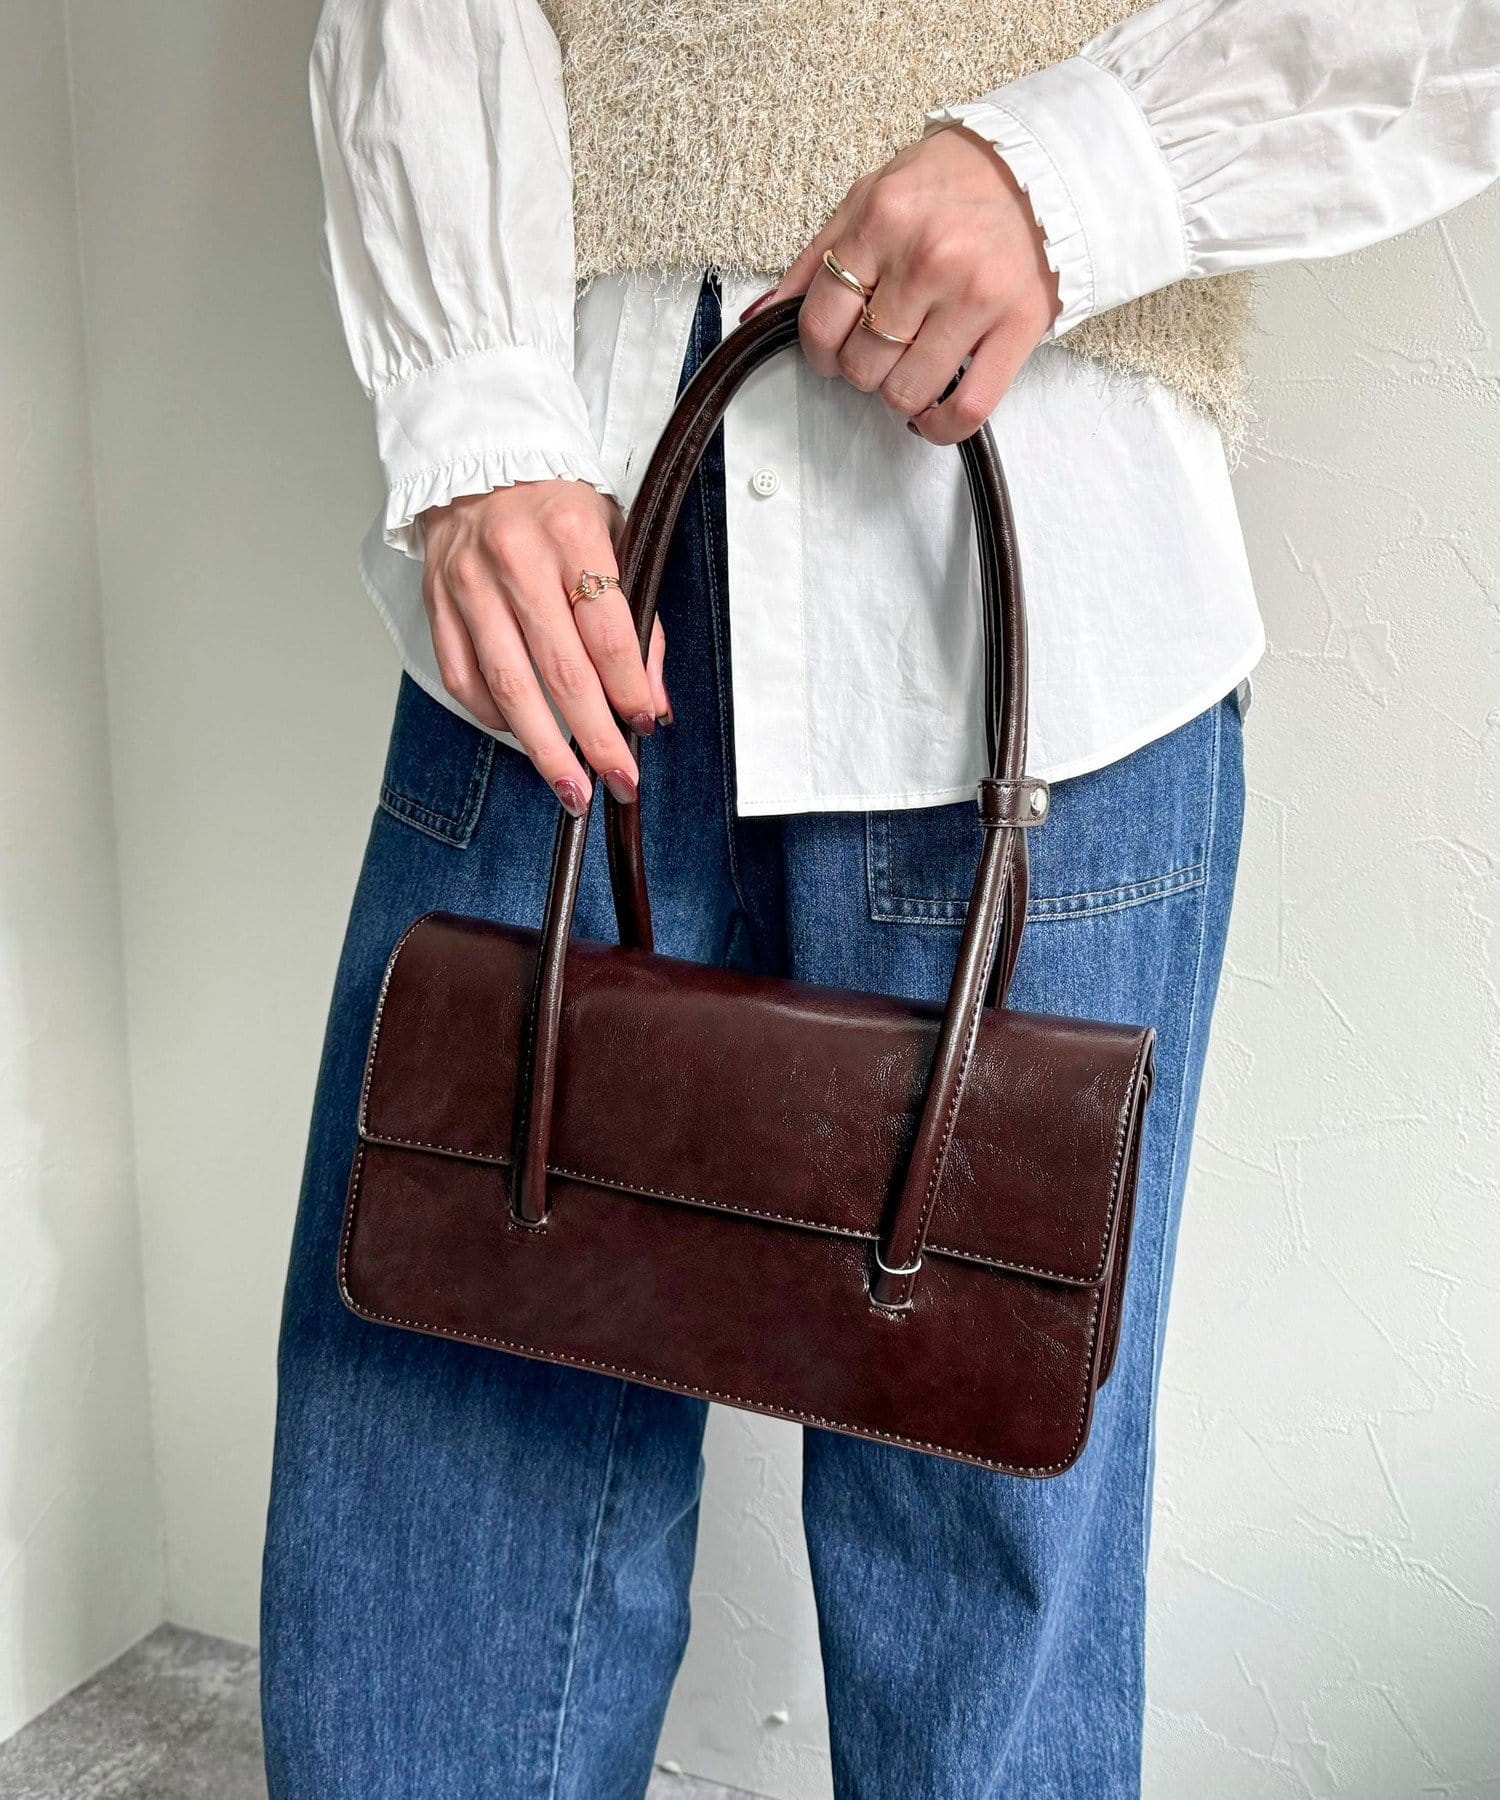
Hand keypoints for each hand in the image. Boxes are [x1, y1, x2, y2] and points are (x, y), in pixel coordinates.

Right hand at [420, 480, 668, 815]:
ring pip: (509, 687)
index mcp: (573, 536)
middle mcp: (517, 561)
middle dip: (595, 738)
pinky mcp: (437, 602)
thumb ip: (637, 619)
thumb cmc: (555, 501)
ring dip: (544, 748)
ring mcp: (470, 585)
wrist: (477, 453)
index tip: (645, 725)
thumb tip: (652, 701)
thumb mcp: (615, 536)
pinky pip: (463, 677)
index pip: (609, 634)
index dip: (629, 690)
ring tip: (570, 788)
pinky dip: (493, 716)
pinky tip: (520, 733)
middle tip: (617, 781)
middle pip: (561, 672)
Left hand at [745, 127, 1059, 443]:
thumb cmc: (951, 185)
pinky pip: (965, 409)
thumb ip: (815, 259)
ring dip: (899, 394)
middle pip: (861, 364)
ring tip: (911, 367)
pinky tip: (932, 413)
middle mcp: (928, 258)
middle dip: (861, 369)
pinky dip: (939, 427)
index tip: (832, 349)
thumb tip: (761, 317)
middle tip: (881, 350)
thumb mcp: (871, 197)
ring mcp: (975, 296)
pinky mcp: (1019, 326)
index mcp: (883, 220)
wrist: (1042, 168)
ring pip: (905, 392)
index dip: (818, 351)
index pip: (820, 320)